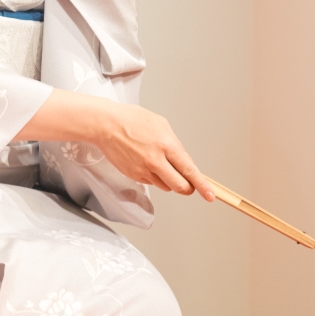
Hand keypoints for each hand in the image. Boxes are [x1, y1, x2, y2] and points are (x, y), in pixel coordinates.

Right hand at [88, 100, 214, 198]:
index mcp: (167, 146)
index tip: (210, 195)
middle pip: (179, 186)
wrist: (105, 125)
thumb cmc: (131, 120)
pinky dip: (153, 176)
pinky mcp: (133, 175)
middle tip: (187, 183)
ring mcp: (143, 170)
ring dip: (169, 180)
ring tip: (159, 163)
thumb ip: (174, 143)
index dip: (202, 185)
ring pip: (165, 186)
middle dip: (187, 187)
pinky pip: (150, 182)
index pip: (190, 171)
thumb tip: (183, 159)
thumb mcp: (161, 124)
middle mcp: (156, 161)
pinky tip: (145, 161)